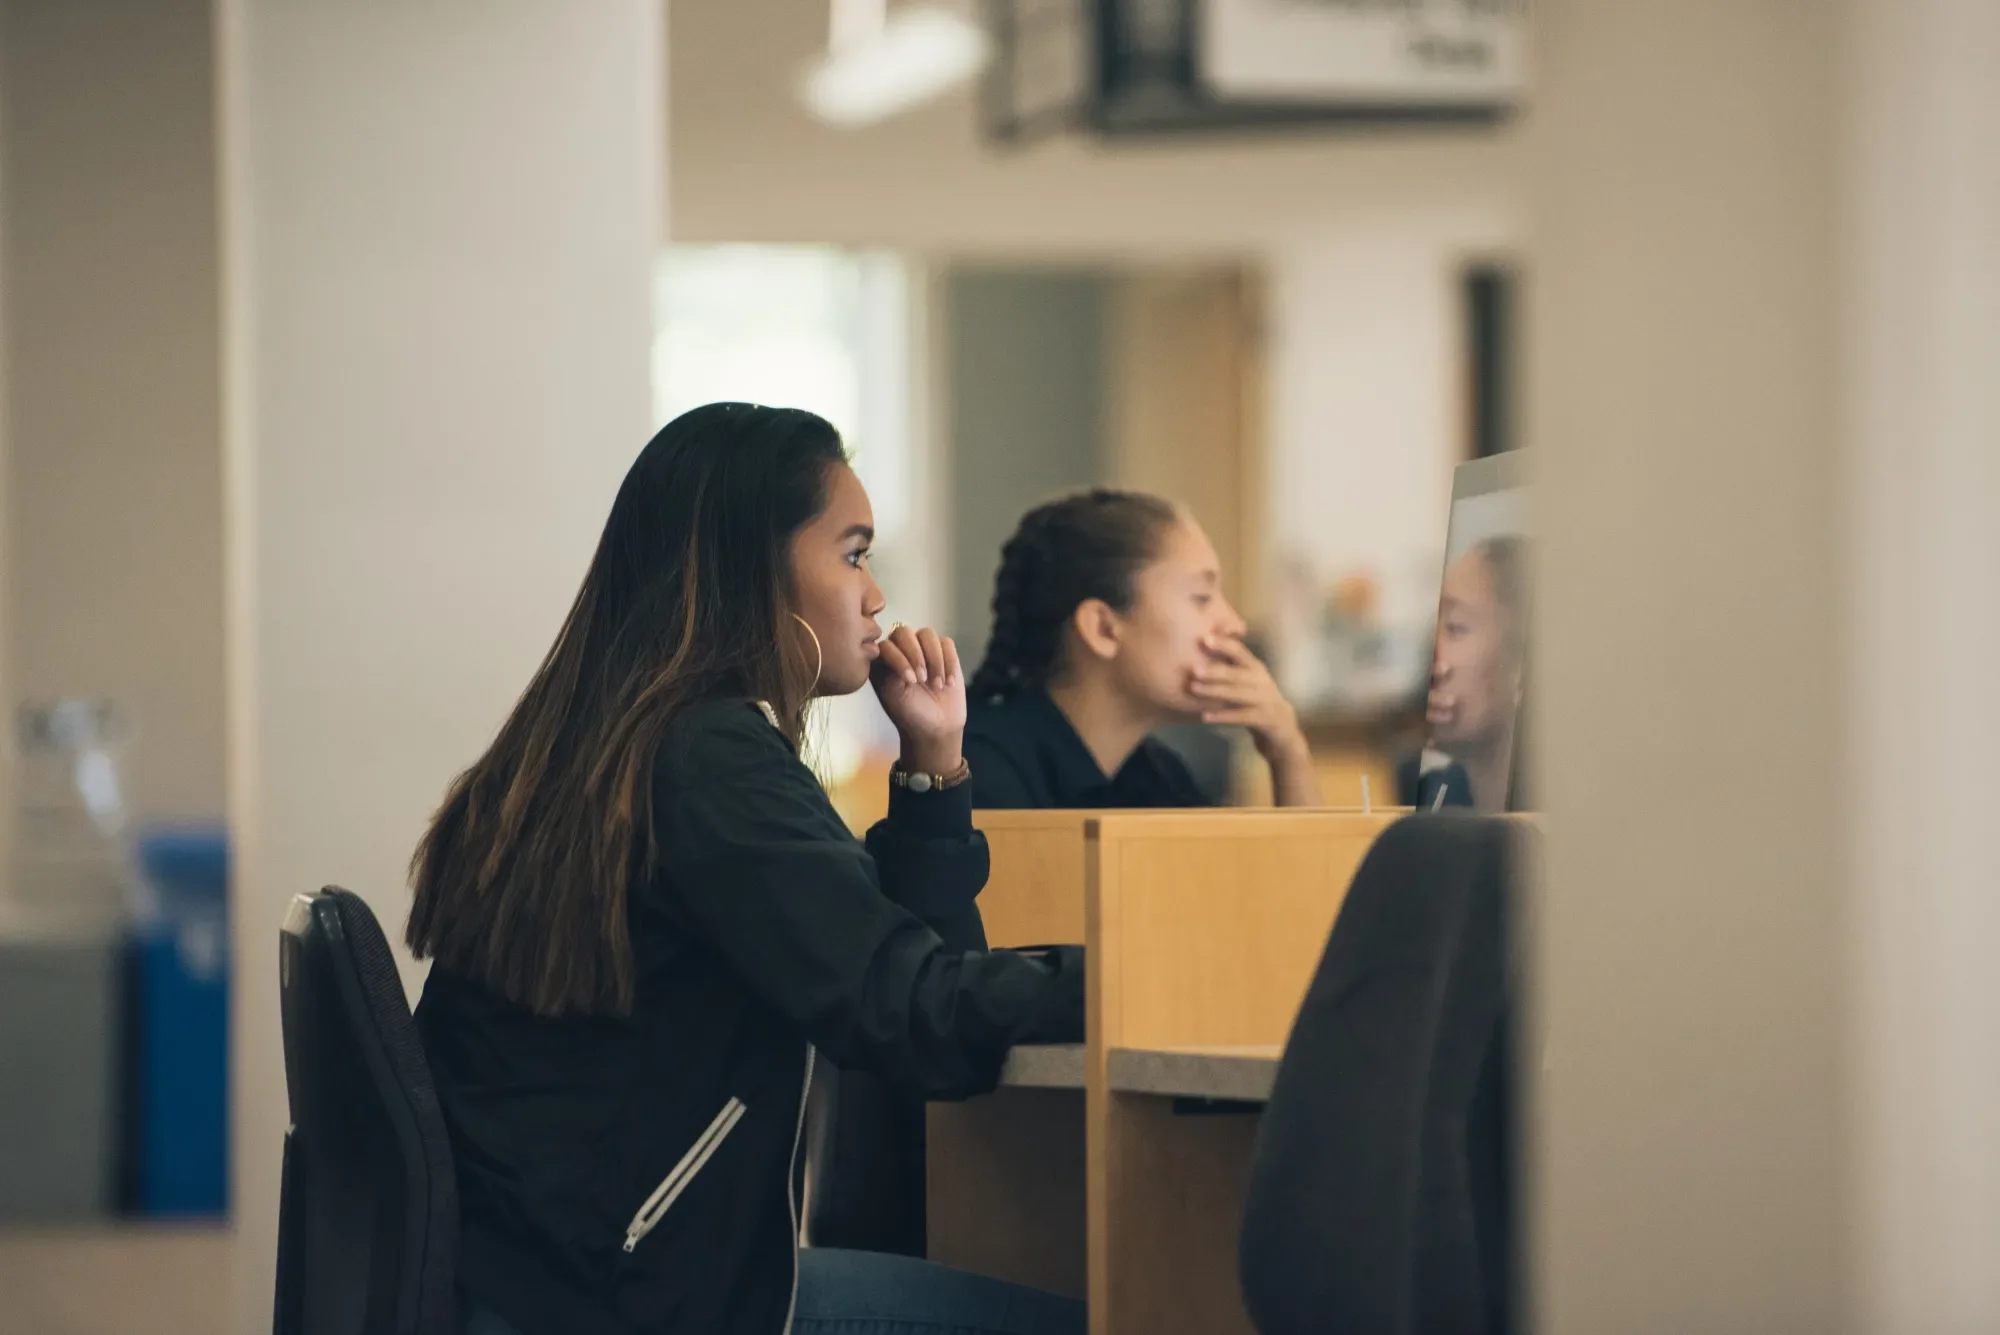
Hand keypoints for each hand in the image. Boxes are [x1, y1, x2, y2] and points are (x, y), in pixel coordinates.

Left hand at [870, 624, 965, 774]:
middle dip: (916, 655)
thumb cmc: (909, 713)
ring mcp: (923, 649)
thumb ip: (887, 667)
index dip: (900, 658)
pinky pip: (946, 643)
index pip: (886, 643)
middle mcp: (900, 650)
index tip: (910, 681)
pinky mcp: (944, 653)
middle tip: (923, 680)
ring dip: (934, 660)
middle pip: (904, 631)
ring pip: (927, 634)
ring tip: (937, 685)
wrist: (936, 728)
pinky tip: (948, 682)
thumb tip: (890, 644)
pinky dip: (949, 662)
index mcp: (882, 660)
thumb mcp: (892, 693)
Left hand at [1189, 635, 1308, 763]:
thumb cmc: (1256, 698)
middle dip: (1215, 670)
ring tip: (1193, 689)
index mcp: (1255, 668)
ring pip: (1237, 694)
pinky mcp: (1263, 718)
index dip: (1224, 644)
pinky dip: (1223, 716)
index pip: (1240, 652)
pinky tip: (1205, 716)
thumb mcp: (1247, 680)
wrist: (1282, 727)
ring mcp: (1264, 700)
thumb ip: (1230, 666)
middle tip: (1193, 669)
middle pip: (1237, 674)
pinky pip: (1240, 716)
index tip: (1205, 639)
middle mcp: (1261, 680)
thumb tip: (1202, 647)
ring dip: (1214, 691)